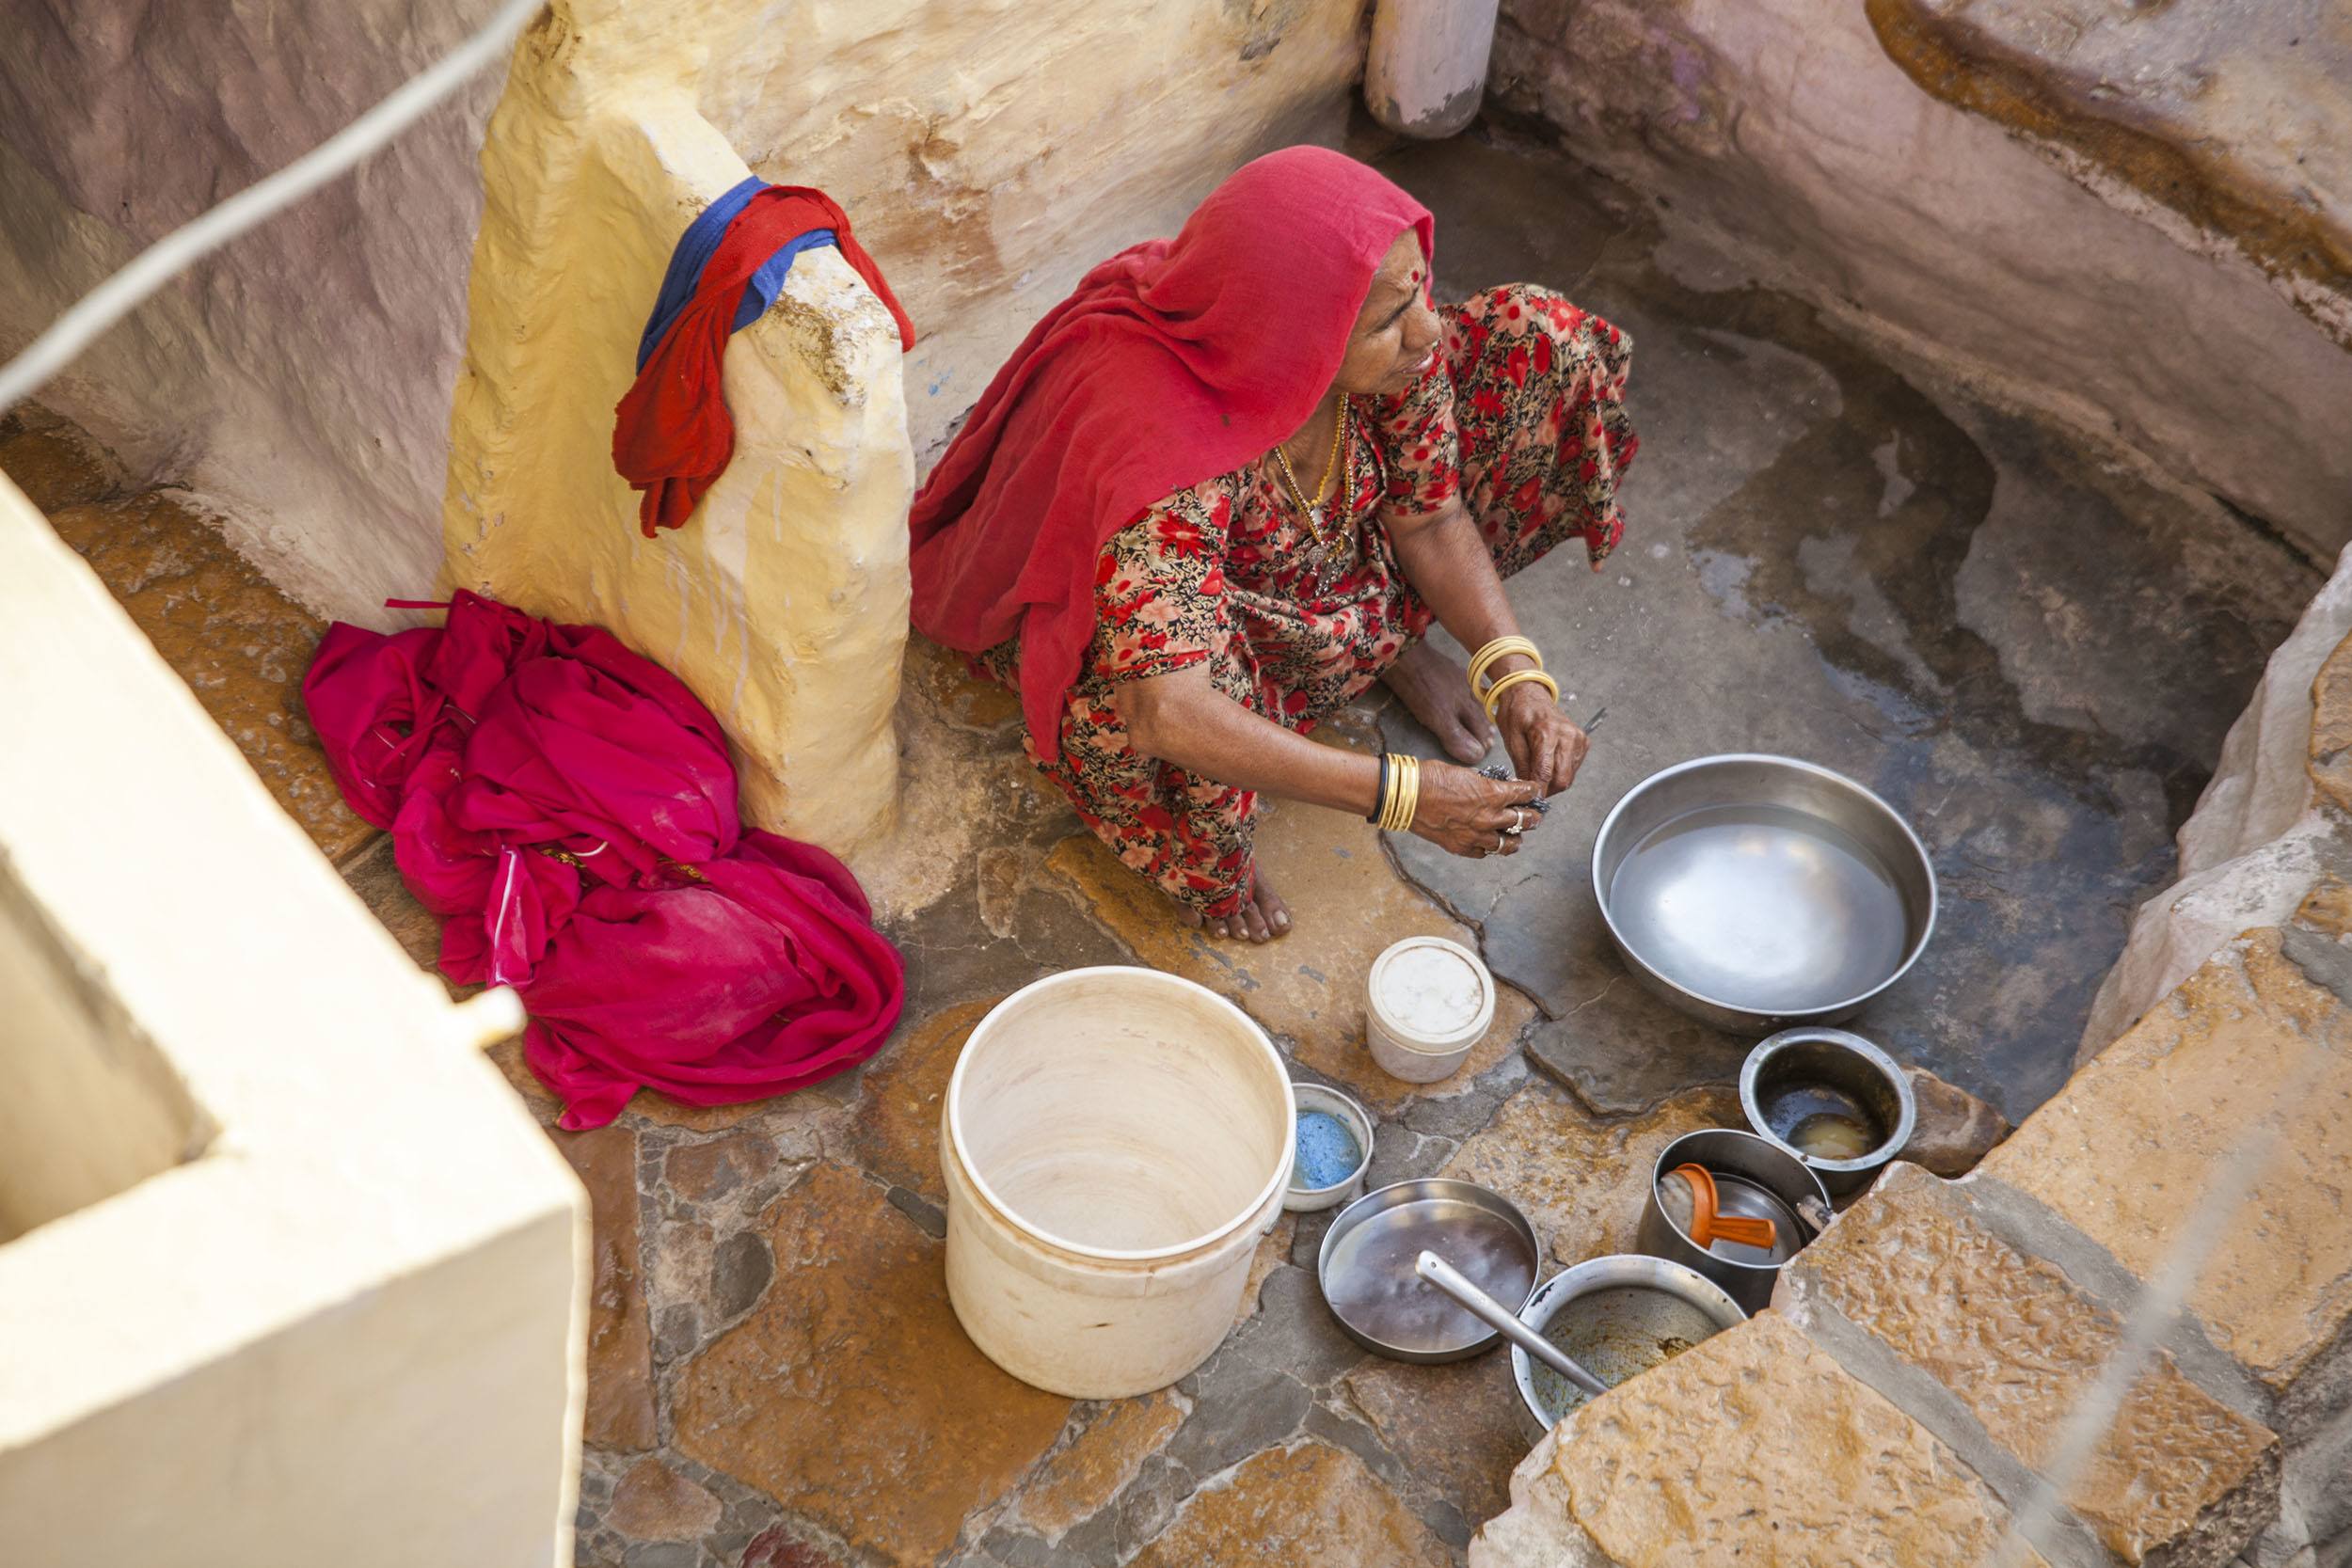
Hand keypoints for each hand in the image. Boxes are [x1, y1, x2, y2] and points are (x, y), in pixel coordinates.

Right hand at [1409, 759, 1544, 858]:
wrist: (1407, 796)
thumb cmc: (1432, 778)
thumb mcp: (1464, 774)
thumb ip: (1483, 784)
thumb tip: (1491, 789)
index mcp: (1493, 794)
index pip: (1525, 794)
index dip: (1532, 792)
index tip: (1534, 791)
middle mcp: (1490, 817)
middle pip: (1524, 821)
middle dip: (1532, 817)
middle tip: (1534, 816)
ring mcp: (1477, 835)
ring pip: (1508, 844)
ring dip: (1515, 839)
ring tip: (1517, 837)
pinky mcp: (1462, 847)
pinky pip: (1484, 853)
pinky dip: (1488, 848)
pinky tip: (1488, 844)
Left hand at [1494, 682, 1587, 796]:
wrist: (1529, 693)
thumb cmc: (1517, 711)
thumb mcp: (1511, 738)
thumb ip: (1522, 765)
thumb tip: (1528, 787)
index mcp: (1546, 732)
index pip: (1545, 772)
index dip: (1538, 790)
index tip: (1530, 798)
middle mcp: (1567, 735)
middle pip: (1562, 779)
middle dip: (1547, 789)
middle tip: (1533, 789)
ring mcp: (1578, 738)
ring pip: (1569, 776)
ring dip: (1553, 781)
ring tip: (1538, 772)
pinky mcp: (1583, 741)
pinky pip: (1573, 768)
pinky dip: (1561, 771)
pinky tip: (1548, 763)